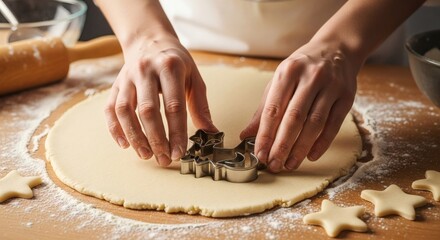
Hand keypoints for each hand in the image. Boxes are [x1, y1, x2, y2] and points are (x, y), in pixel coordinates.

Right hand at [105, 35, 216, 165]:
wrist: (150, 41)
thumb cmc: (176, 62)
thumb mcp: (194, 78)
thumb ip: (200, 105)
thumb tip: (210, 132)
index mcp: (170, 68)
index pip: (174, 106)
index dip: (176, 132)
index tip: (180, 152)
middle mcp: (146, 71)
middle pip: (148, 111)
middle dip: (156, 139)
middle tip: (164, 159)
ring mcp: (127, 77)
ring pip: (125, 111)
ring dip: (135, 137)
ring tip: (146, 155)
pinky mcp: (115, 85)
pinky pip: (110, 109)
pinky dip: (115, 129)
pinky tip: (125, 144)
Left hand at [241, 41, 358, 172]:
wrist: (337, 48)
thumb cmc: (303, 67)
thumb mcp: (280, 80)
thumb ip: (264, 108)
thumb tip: (246, 134)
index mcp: (287, 72)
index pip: (273, 109)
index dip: (265, 135)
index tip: (260, 154)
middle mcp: (310, 78)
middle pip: (294, 119)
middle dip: (282, 146)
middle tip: (274, 164)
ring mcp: (331, 87)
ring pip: (314, 124)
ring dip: (301, 148)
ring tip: (290, 164)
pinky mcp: (346, 96)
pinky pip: (333, 124)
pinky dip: (322, 143)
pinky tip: (311, 155)